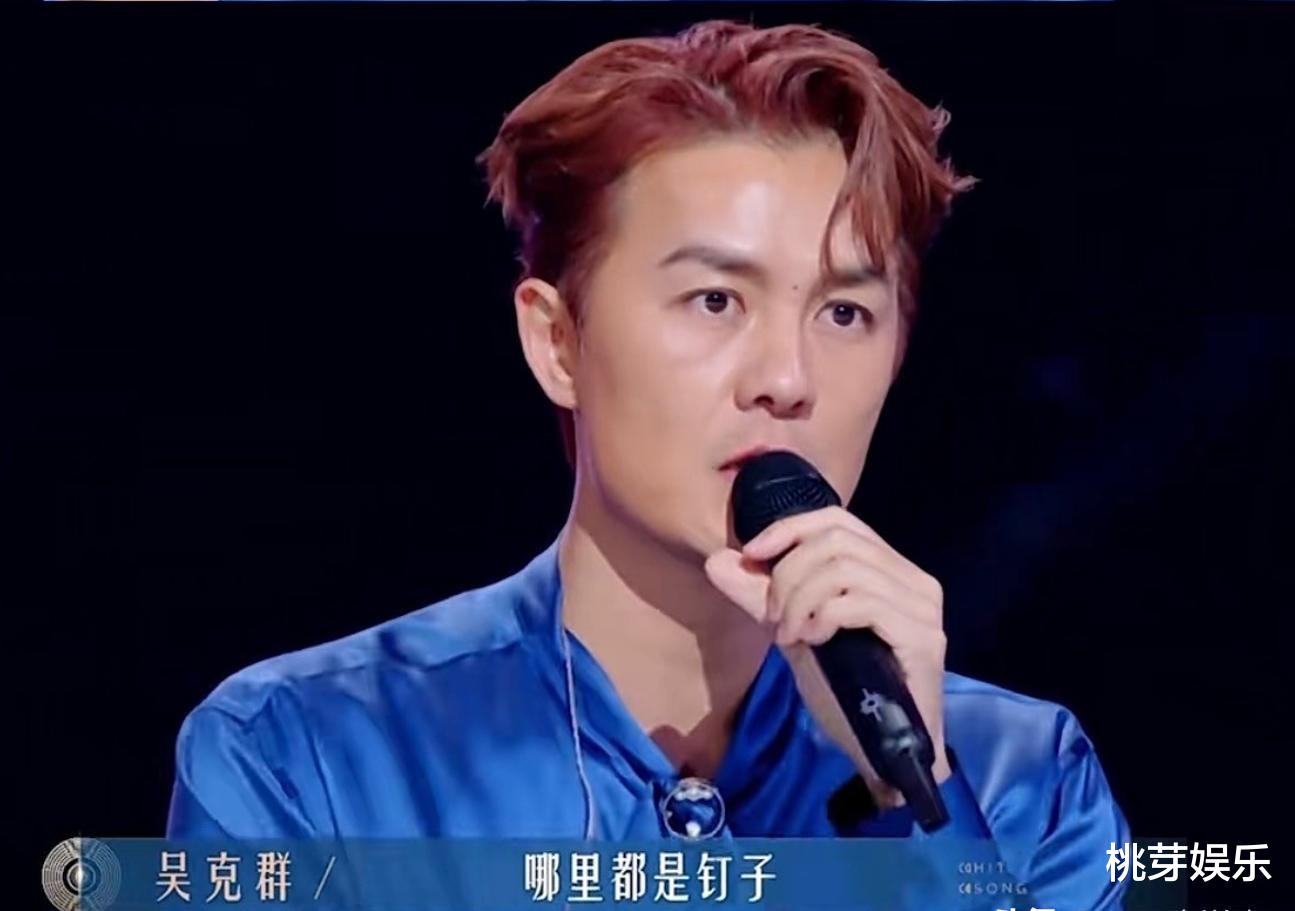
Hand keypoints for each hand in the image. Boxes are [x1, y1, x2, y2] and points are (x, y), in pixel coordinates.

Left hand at [704, 505, 950, 808]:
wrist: (879, 752)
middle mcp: (914, 579)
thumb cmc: (845, 691)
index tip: (752, 555)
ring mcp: (923, 607)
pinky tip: (813, 642)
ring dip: (801, 600)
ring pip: (844, 569)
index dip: (789, 529)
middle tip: (775, 618)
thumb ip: (760, 598)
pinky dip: (823, 617)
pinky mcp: (922, 637)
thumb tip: (717, 560)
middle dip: (789, 575)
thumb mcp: (794, 634)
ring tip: (791, 636)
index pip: (837, 520)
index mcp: (889, 569)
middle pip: (836, 542)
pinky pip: (861, 603)